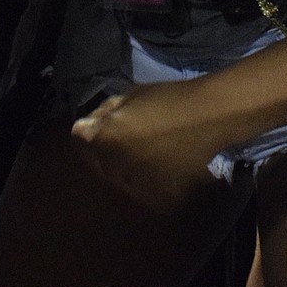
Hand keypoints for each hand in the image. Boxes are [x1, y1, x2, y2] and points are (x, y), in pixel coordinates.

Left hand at [71, 81, 220, 207]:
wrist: (206, 118)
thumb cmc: (168, 99)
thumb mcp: (132, 94)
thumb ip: (107, 112)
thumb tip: (89, 123)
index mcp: (105, 137)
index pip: (79, 137)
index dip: (89, 128)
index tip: (100, 122)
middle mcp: (114, 164)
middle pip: (96, 158)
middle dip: (103, 146)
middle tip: (123, 133)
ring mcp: (134, 181)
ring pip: (116, 174)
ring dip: (121, 163)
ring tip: (141, 147)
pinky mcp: (154, 192)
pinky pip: (137, 184)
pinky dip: (141, 174)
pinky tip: (155, 160)